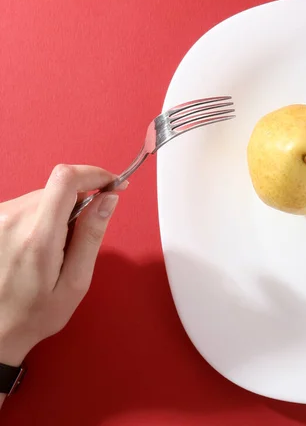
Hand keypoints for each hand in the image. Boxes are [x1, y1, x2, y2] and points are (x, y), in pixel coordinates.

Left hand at [0, 165, 125, 366]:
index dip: (95, 174)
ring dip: (58, 213)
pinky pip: (28, 205)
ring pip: (44, 196)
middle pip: (59, 188)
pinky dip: (42, 218)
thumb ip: (92, 235)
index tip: (112, 183)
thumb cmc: (34, 313)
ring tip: (53, 250)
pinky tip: (37, 248)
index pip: (66, 179)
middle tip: (78, 240)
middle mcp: (12, 220)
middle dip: (79, 204)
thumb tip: (108, 199)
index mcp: (37, 237)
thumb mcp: (76, 281)